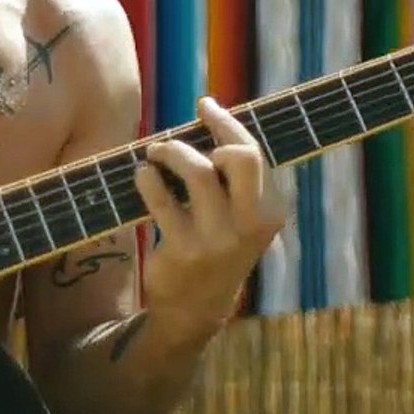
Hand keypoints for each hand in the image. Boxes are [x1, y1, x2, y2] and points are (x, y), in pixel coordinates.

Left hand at [133, 96, 285, 333]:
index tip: (205, 105)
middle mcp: (250, 224)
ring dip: (170, 152)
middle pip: (239, 157)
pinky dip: (147, 178)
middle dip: (210, 132)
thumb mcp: (239, 217)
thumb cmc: (215, 246)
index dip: (227, 122)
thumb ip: (234, 177)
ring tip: (155, 154)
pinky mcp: (184, 250)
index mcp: (270, 211)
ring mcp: (218, 239)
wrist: (194, 309)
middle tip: (182, 132)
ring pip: (196, 171)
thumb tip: (211, 114)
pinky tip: (143, 176)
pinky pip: (161, 198)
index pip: (254, 153)